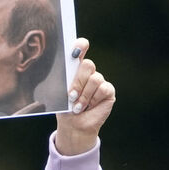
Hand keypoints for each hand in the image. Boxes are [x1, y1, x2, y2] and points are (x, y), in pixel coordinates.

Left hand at [55, 38, 114, 154]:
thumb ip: (63, 79)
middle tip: (71, 96)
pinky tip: (89, 107)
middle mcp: (89, 72)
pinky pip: (103, 89)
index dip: (80, 45)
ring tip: (78, 107)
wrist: (74, 124)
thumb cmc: (65, 107)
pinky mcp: (108, 91)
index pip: (80, 48)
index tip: (75, 49)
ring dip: (84, 95)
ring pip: (95, 78)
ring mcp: (100, 80)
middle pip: (88, 64)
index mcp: (75, 68)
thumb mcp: (60, 92)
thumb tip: (66, 68)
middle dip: (78, 82)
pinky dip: (94, 100)